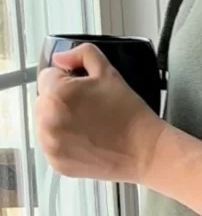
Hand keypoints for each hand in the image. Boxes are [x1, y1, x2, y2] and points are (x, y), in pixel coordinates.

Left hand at [35, 44, 160, 184]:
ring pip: (45, 122)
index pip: (47, 76)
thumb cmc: (128, 112)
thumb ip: (81, 54)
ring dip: (58, 120)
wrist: (143, 149)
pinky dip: (63, 141)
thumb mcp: (108, 72)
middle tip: (88, 107)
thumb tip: (60, 58)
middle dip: (60, 100)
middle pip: (43, 100)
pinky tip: (85, 139)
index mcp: (57, 94)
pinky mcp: (56, 162)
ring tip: (86, 124)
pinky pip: (52, 144)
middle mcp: (48, 120)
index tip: (83, 90)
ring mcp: (50, 144)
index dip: (67, 79)